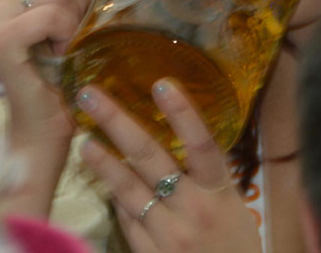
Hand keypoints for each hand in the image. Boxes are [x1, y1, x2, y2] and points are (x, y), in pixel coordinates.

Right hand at [0, 0, 102, 213]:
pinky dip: (66, 35)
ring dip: (76, 22)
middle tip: (77, 35)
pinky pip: (51, 14)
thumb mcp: (80, 15)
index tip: (88, 13)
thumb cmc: (68, 70)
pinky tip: (60, 54)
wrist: (48, 123)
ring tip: (66, 46)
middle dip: (86, 2)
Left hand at [77, 80, 261, 252]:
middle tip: (90, 96)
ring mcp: (169, 234)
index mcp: (220, 192)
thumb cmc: (236, 245)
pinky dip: (117, 199)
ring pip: (129, 190)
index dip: (183, 113)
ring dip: (104, 162)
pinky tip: (104, 180)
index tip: (161, 83)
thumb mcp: (232, 206)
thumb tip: (173, 140)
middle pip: (151, 158)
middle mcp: (194, 209)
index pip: (203, 145)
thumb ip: (206, 177)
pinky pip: (128, 220)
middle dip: (118, 122)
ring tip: (84, 140)